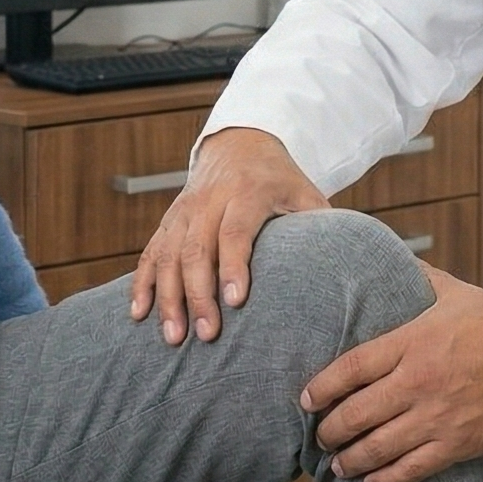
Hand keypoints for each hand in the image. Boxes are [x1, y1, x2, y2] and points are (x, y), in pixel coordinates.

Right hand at [130, 127, 329, 344]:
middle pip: (197, 249)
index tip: (236, 302)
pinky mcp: (169, 220)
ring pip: (168, 254)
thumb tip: (343, 267)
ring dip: (167, 297)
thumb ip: (319, 224)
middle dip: (198, 295)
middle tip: (206, 335)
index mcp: (248, 192)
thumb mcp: (305, 192)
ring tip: (173, 337)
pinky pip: (150, 252)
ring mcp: (185, 210)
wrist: (239, 144)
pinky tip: (139, 313)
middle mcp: (210, 200)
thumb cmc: (280, 179)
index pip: (235, 232)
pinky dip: (143, 283)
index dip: (234, 266)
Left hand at [302, 265, 482, 481]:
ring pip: (379, 446)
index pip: (351, 368)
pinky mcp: (458, 444)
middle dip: (330, 429)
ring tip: (338, 464)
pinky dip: (387, 480)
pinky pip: (413, 469)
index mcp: (412, 342)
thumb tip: (391, 258)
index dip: (321, 387)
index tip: (305, 399)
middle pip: (357, 413)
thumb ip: (419, 278)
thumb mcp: (455, 293)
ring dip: (351, 459)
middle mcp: (418, 382)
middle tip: (319, 436)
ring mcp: (437, 417)